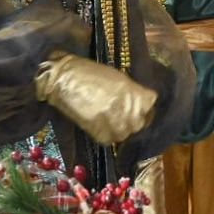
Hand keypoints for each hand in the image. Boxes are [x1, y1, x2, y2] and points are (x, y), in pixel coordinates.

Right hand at [35, 52, 155, 147]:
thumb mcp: (118, 79)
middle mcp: (129, 110)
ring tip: (109, 120)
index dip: (144, 106)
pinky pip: (110, 140)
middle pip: (141, 122)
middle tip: (121, 114)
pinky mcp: (101, 134)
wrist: (63, 79)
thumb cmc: (90, 74)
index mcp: (135, 93)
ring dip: (120, 129)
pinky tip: (99, 124)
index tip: (138, 106)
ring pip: (126, 134)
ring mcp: (116, 124)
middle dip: (133, 119)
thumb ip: (131, 92)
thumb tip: (139, 104)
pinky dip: (106, 134)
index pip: (151, 104)